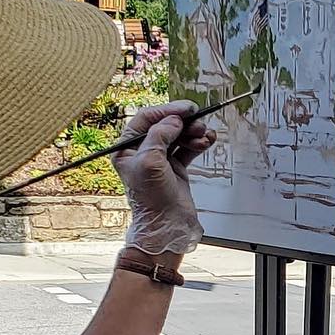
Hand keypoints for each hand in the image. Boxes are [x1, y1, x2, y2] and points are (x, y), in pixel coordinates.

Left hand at [112, 102, 215, 256]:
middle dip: (183, 122)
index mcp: (127, 148)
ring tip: (204, 135)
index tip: (185, 109)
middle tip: (198, 121)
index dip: (166, 111)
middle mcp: (142, 152)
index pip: (145, 118)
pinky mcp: (175, 168)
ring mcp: (160, 160)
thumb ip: (159, 135)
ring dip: (193, 132)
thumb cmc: (151, 200)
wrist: (167, 226)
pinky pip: (188, 148)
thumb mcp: (150, 162)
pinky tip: (208, 140)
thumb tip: (173, 120)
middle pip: (165, 125)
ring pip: (179, 135)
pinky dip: (199, 142)